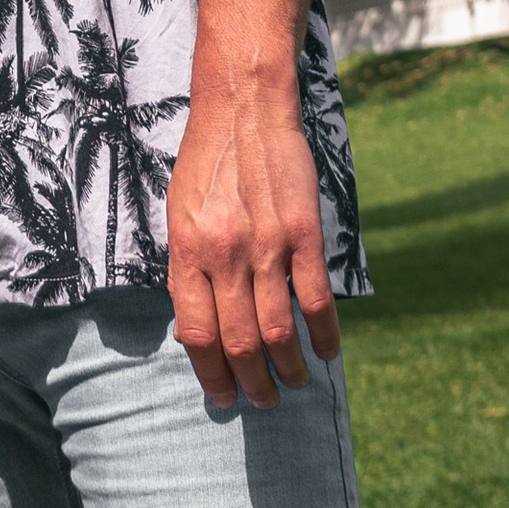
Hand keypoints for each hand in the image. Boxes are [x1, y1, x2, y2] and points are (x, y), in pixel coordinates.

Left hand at [167, 73, 341, 412]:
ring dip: (288, 368)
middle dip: (252, 383)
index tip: (223, 397)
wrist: (243, 107)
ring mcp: (266, 244)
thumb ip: (189, 269)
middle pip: (238, 341)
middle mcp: (224, 254)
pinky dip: (324, 334)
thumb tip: (196, 328)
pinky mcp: (303, 232)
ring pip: (278, 329)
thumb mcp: (180, 216)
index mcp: (187, 252)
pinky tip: (328, 352)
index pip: (196, 334)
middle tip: (262, 401)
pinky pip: (315, 298)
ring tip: (294, 384)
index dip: (211, 375)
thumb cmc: (206, 162)